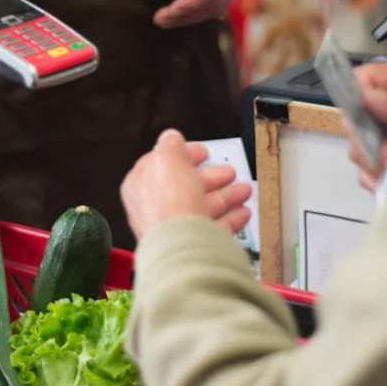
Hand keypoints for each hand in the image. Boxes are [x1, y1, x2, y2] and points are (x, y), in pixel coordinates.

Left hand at [121, 130, 252, 241]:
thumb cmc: (168, 204)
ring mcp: (177, 228)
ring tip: (244, 190)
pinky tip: (243, 212)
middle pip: (186, 187)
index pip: (162, 164)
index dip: (184, 155)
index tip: (202, 151)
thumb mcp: (167, 160)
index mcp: (142, 186)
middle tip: (228, 172)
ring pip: (204, 207)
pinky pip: (215, 229)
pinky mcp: (195, 244)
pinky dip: (231, 219)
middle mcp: (156, 209)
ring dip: (226, 196)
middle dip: (211, 177)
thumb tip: (171, 137)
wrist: (182, 247)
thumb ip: (170, 145)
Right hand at [346, 59, 386, 190]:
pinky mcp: (382, 159)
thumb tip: (369, 99)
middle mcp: (380, 106)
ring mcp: (379, 134)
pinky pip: (366, 174)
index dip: (358, 99)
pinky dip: (380, 179)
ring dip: (377, 163)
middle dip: (370, 141)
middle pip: (351, 122)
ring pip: (357, 151)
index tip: (372, 118)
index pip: (357, 82)